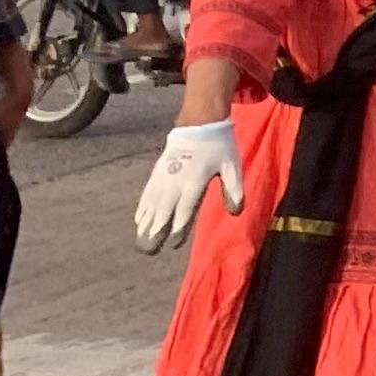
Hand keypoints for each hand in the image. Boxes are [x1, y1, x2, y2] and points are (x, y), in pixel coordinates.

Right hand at [135, 119, 242, 253]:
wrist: (198, 124)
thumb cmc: (219, 147)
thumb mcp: (232, 166)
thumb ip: (234, 189)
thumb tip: (236, 212)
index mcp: (194, 181)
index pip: (184, 209)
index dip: (178, 228)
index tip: (173, 245)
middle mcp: (175, 181)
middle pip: (162, 210)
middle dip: (156, 231)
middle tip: (149, 251)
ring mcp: (163, 177)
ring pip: (151, 204)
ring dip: (145, 223)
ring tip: (141, 241)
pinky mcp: (156, 172)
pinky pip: (146, 193)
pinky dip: (142, 208)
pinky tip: (139, 221)